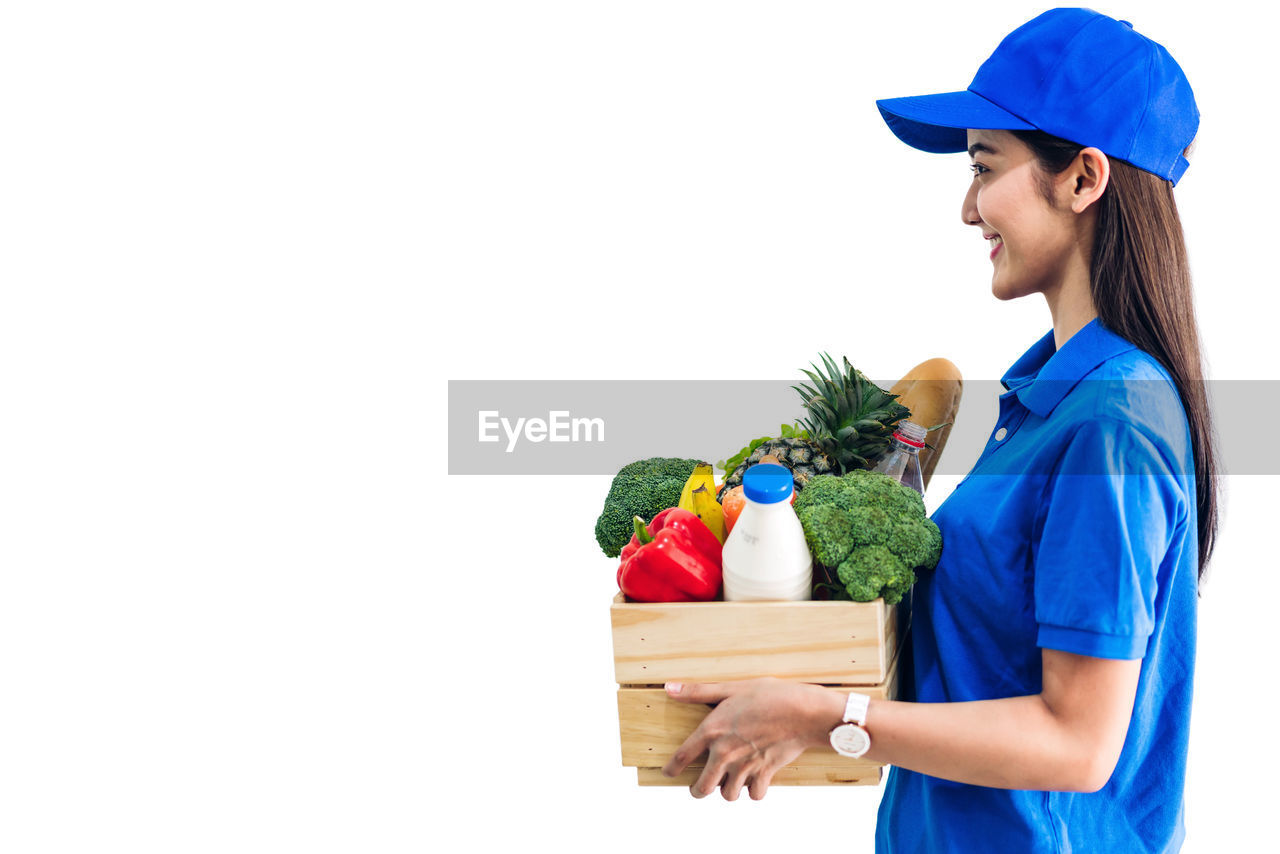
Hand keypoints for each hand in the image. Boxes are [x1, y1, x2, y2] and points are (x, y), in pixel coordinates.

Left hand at [660, 677, 842, 800]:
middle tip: (699, 787)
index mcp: (712, 731)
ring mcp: (745, 766)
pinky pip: (755, 795)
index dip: (671, 769)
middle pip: (702, 788)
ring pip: (727, 795)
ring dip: (726, 791)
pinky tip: (753, 782)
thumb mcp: (731, 688)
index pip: (681, 757)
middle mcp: (725, 753)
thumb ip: (698, 692)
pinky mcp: (765, 773)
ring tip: (727, 783)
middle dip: (698, 790)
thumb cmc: (769, 695)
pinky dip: (753, 791)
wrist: (803, 712)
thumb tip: (670, 688)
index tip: (668, 773)